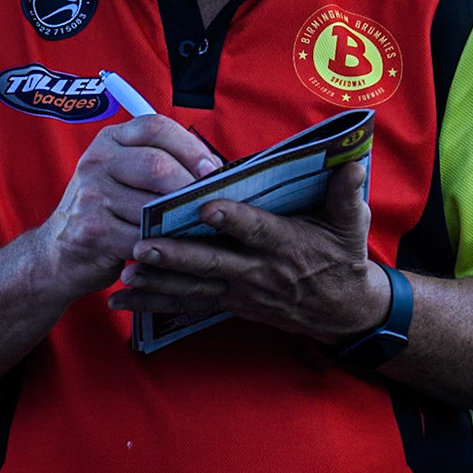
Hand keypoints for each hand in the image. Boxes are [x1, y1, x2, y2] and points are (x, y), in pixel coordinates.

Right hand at [33, 115, 222, 298]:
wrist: (58, 254)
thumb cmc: (105, 213)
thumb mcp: (123, 176)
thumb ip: (160, 163)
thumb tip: (216, 170)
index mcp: (109, 140)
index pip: (155, 126)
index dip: (190, 146)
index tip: (212, 169)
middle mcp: (96, 161)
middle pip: (157, 165)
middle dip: (192, 186)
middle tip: (212, 203)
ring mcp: (90, 196)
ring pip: (154, 204)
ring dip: (183, 219)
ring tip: (200, 227)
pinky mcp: (93, 231)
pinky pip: (145, 236)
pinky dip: (167, 245)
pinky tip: (179, 249)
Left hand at [110, 162, 388, 342]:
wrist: (344, 310)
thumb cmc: (343, 256)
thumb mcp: (352, 224)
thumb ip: (347, 193)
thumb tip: (352, 162)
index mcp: (285, 244)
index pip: (256, 229)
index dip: (233, 219)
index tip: (206, 206)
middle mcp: (258, 270)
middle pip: (212, 262)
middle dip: (176, 255)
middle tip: (142, 246)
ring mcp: (240, 291)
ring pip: (193, 287)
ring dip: (157, 282)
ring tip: (124, 274)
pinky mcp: (229, 303)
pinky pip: (187, 304)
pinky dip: (153, 304)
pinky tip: (120, 301)